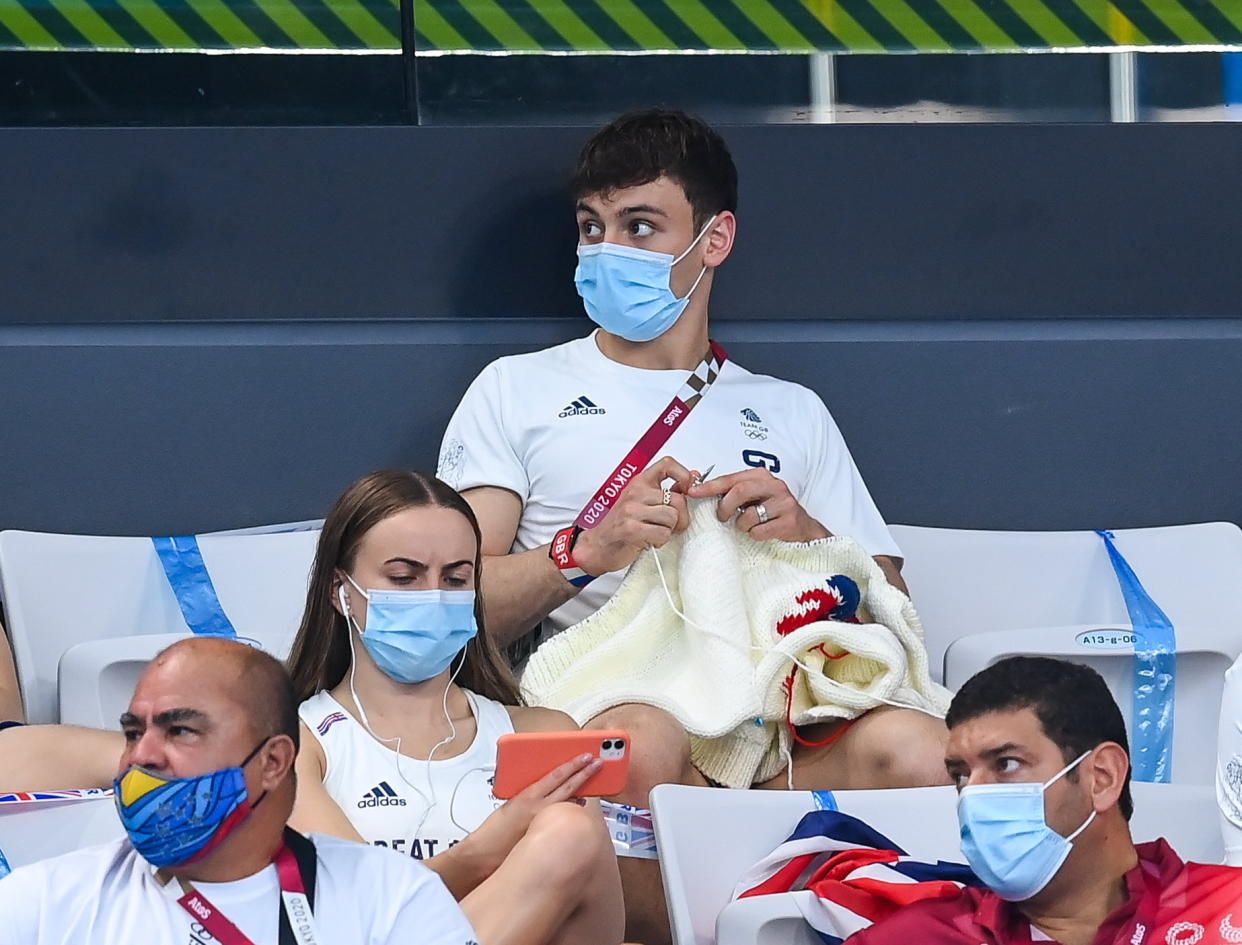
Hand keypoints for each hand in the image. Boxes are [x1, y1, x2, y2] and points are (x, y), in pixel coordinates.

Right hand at [462, 753, 601, 874]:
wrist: (488, 851)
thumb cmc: (495, 828)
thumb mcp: (511, 801)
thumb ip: (530, 792)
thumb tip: (545, 784)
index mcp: (529, 796)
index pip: (557, 775)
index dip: (574, 764)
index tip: (585, 756)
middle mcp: (541, 808)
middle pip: (571, 787)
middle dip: (586, 774)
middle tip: (599, 763)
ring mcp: (547, 822)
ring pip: (572, 802)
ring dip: (582, 792)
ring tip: (592, 784)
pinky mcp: (548, 833)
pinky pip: (566, 816)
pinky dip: (573, 809)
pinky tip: (577, 805)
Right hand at [573, 456, 693, 575]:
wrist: (598, 546)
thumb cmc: (622, 525)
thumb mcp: (643, 502)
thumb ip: (668, 490)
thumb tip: (694, 477)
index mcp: (640, 482)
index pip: (667, 464)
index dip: (684, 475)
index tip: (686, 490)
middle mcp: (635, 492)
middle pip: (678, 500)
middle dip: (682, 518)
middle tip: (672, 526)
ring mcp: (632, 510)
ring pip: (672, 517)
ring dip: (670, 531)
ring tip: (657, 533)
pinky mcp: (631, 529)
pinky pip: (663, 533)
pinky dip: (661, 541)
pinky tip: (650, 541)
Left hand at [688, 467, 829, 541]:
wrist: (802, 528)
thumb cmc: (771, 511)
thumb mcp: (752, 496)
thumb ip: (731, 491)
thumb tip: (699, 488)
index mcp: (761, 476)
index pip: (731, 479)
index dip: (710, 486)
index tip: (693, 492)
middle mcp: (775, 485)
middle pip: (739, 492)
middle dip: (725, 507)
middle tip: (722, 517)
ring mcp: (784, 503)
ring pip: (749, 515)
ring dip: (742, 525)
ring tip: (747, 526)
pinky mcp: (790, 521)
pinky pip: (760, 531)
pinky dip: (754, 535)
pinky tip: (761, 532)